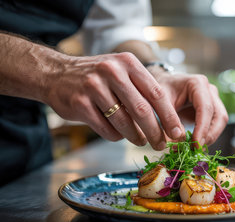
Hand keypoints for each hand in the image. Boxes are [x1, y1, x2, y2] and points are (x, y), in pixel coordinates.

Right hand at [43, 52, 184, 149]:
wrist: (55, 73)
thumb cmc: (97, 76)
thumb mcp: (120, 71)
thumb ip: (141, 90)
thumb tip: (166, 120)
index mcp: (128, 63)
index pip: (156, 93)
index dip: (169, 116)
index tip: (178, 132)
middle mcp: (112, 71)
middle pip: (142, 110)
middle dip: (156, 132)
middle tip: (162, 145)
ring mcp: (94, 87)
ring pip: (123, 122)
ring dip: (135, 137)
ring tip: (141, 141)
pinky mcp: (80, 103)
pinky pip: (105, 128)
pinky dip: (115, 136)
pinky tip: (118, 135)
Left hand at [148, 67, 228, 145]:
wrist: (158, 90)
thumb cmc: (157, 93)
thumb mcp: (158, 103)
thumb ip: (168, 119)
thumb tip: (180, 139)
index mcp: (197, 84)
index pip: (206, 108)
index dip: (202, 128)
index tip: (196, 144)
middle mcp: (209, 91)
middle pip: (219, 116)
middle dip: (209, 135)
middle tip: (195, 150)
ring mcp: (212, 101)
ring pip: (220, 123)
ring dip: (209, 138)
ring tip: (192, 149)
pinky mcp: (211, 112)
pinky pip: (214, 127)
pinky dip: (206, 138)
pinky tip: (193, 146)